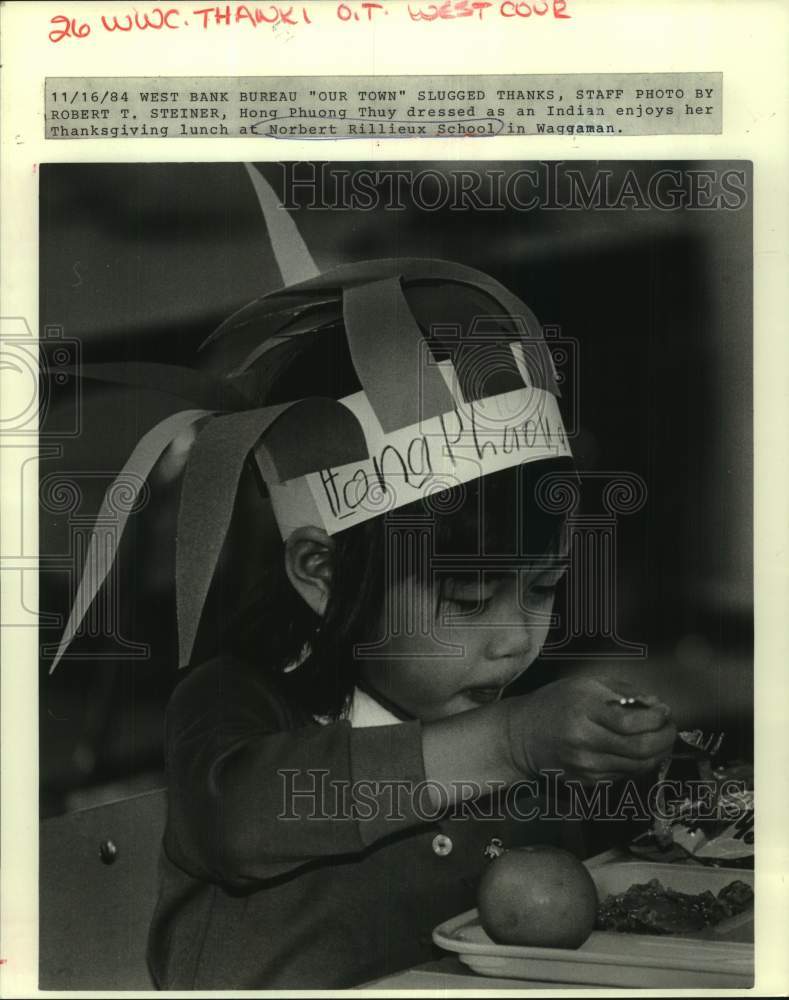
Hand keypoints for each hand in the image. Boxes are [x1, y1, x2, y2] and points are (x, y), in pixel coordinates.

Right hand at [505, 677, 676, 783]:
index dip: (656, 719)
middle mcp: (584, 741)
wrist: (522, 736)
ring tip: (660, 739)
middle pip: (640, 749)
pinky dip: (639, 764)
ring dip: (657, 753)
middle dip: (665, 739)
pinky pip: (624, 776)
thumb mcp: (584, 685)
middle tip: (670, 728)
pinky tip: (639, 751)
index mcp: (583, 711)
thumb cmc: (555, 704)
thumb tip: (656, 705)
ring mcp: (585, 766)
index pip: (631, 722)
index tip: (665, 712)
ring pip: (637, 767)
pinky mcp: (587, 782)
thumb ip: (622, 691)